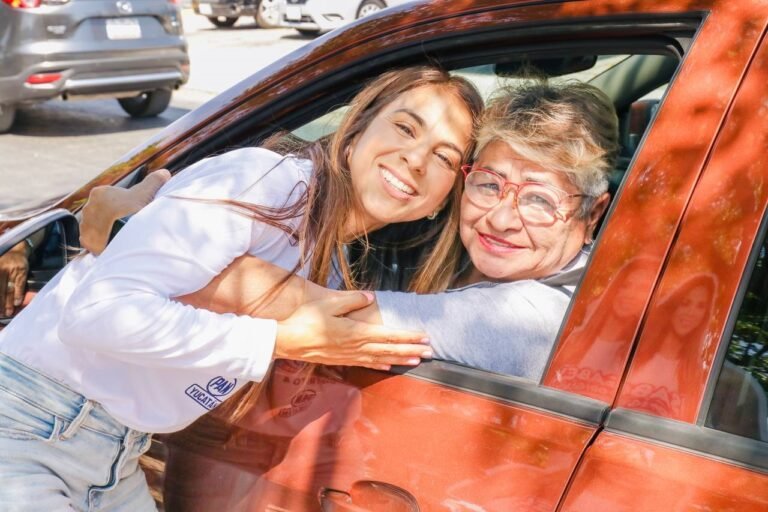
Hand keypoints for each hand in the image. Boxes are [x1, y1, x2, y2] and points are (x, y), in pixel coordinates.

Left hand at [0, 242, 28, 316]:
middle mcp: (1, 270)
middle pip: (0, 290)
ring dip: (9, 302)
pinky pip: (20, 285)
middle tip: (0, 314)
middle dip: (0, 304)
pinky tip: (18, 303)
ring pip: (9, 289)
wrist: (17, 249)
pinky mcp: (22, 271)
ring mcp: (12, 271)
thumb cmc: (3, 259)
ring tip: (8, 312)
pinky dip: (19, 294)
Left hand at [80, 169, 170, 254]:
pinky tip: (114, 246)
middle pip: (103, 213)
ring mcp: (85, 225)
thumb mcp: (147, 192)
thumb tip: (164, 172)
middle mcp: (88, 207)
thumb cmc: (135, 211)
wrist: (125, 235)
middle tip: (130, 226)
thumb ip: (154, 181)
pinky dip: (103, 244)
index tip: (135, 213)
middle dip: (114, 219)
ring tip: (123, 238)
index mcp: (100, 193)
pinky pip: (94, 242)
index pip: (112, 199)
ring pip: (98, 228)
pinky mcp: (86, 241)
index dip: (125, 206)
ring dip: (108, 232)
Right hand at [275, 292, 431, 370]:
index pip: (387, 335)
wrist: (285, 341)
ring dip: (400, 359)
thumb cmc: (304, 319)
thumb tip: (370, 297)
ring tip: (417, 360)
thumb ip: (351, 299)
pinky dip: (379, 365)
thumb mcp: (327, 303)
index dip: (408, 337)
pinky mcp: (340, 360)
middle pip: (388, 350)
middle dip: (411, 350)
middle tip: (430, 352)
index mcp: (354, 333)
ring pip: (380, 359)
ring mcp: (348, 356)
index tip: (424, 337)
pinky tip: (389, 366)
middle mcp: (355, 347)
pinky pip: (365, 363)